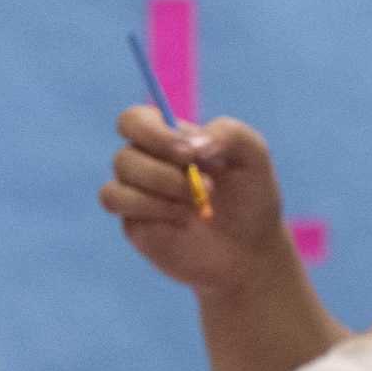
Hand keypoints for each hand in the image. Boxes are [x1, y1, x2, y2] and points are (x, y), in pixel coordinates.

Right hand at [98, 109, 290, 297]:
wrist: (250, 250)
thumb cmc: (252, 198)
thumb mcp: (254, 156)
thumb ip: (229, 134)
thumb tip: (192, 144)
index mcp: (172, 140)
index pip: (134, 120)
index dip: (153, 131)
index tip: (190, 153)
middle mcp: (148, 162)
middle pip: (127, 150)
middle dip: (166, 168)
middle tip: (209, 185)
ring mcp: (136, 191)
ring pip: (121, 172)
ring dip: (164, 185)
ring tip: (199, 203)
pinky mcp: (132, 219)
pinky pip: (117, 198)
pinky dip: (151, 205)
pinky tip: (182, 218)